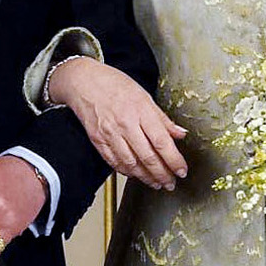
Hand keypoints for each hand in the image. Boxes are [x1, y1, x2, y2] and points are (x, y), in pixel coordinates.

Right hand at [47, 58, 187, 189]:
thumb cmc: (114, 84)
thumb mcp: (144, 96)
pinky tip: (136, 175)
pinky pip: (114, 162)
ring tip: (156, 183)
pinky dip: (126, 172)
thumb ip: (162, 119)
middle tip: (171, 183)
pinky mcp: (97, 141)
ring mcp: (110, 134)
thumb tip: (180, 133)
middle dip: (162, 174)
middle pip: (148, 157)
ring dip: (146, 177)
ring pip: (131, 164)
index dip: (174, 160)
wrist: (83, 82)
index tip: (181, 171)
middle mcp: (125, 124)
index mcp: (141, 111)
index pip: (162, 142)